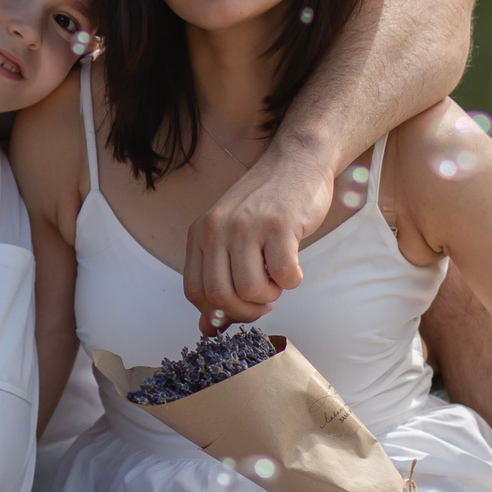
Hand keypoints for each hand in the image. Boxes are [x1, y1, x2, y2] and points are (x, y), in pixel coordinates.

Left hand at [184, 140, 338, 333]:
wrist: (296, 161)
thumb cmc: (265, 204)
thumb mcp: (231, 237)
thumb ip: (218, 280)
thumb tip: (208, 330)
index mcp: (201, 234)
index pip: (195, 292)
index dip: (219, 312)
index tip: (241, 307)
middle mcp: (218, 230)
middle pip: (221, 296)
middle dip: (246, 311)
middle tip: (264, 301)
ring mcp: (247, 226)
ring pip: (252, 290)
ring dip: (271, 295)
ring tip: (278, 277)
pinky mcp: (279, 225)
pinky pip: (283, 275)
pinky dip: (292, 281)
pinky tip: (294, 265)